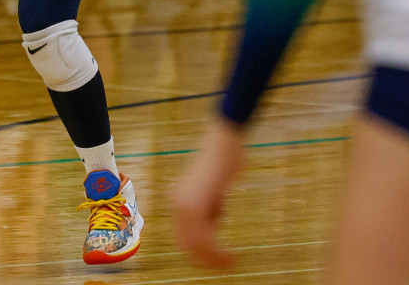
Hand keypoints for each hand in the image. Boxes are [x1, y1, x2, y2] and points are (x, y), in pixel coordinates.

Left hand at [172, 118, 245, 269]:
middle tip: (228, 265)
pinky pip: (205, 239)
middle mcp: (176, 205)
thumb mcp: (213, 190)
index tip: (218, 261)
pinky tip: (232, 256)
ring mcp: (184, 205)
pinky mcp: (195, 204)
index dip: (201, 254)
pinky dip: (218, 253)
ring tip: (232, 262)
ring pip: (196, 247)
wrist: (224, 143)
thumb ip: (208, 208)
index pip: (184, 239)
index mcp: (178, 202)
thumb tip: (212, 225)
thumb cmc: (223, 163)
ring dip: (215, 260)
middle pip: (188, 247)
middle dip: (208, 260)